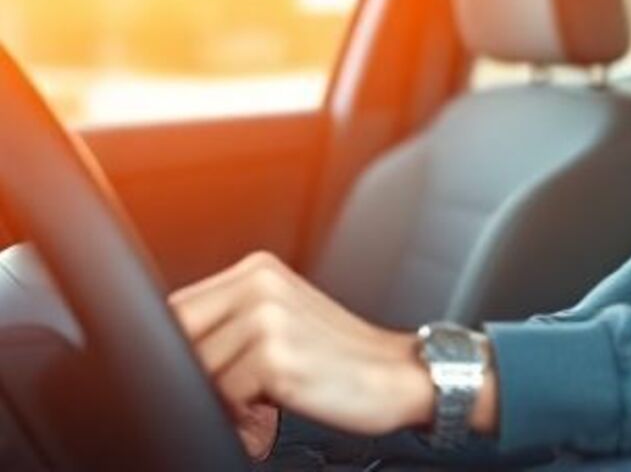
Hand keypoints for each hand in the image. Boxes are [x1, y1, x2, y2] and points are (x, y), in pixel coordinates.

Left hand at [168, 252, 435, 455]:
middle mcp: (260, 286)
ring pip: (198, 370)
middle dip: (196, 373)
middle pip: (179, 336)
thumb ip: (231, 319)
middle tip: (236, 393)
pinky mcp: (274, 358)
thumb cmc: (342, 357)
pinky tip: (268, 414)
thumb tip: (174, 346)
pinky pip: (222, 397)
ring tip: (258, 405)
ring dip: (219, 398)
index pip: (177, 307)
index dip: (178, 349)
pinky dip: (238, 415)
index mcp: (258, 270)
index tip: (199, 373)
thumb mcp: (284, 318)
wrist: (400, 375)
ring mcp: (267, 320)